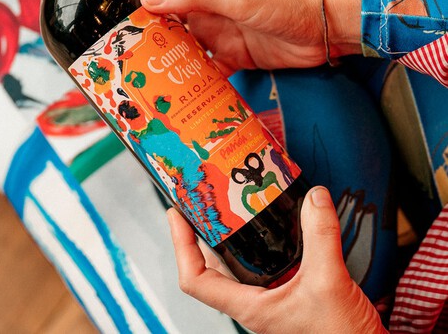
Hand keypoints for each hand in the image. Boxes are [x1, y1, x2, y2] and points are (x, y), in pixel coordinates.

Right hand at [99, 0, 361, 74]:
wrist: (322, 31)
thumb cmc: (283, 2)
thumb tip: (144, 1)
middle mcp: (201, 0)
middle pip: (155, 4)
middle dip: (128, 13)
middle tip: (98, 30)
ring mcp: (212, 28)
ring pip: (172, 38)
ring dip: (152, 49)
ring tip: (123, 64)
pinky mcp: (226, 54)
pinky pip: (196, 65)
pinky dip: (182, 76)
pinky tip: (166, 90)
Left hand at [167, 186, 386, 333]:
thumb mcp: (329, 283)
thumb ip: (321, 237)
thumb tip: (314, 199)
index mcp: (250, 307)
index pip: (196, 279)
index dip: (181, 246)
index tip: (176, 216)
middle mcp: (254, 303)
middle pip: (211, 268)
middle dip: (199, 235)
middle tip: (199, 205)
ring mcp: (270, 299)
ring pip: (235, 266)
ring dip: (226, 238)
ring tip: (224, 209)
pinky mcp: (287, 293)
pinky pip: (260, 265)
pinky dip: (256, 243)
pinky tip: (266, 227)